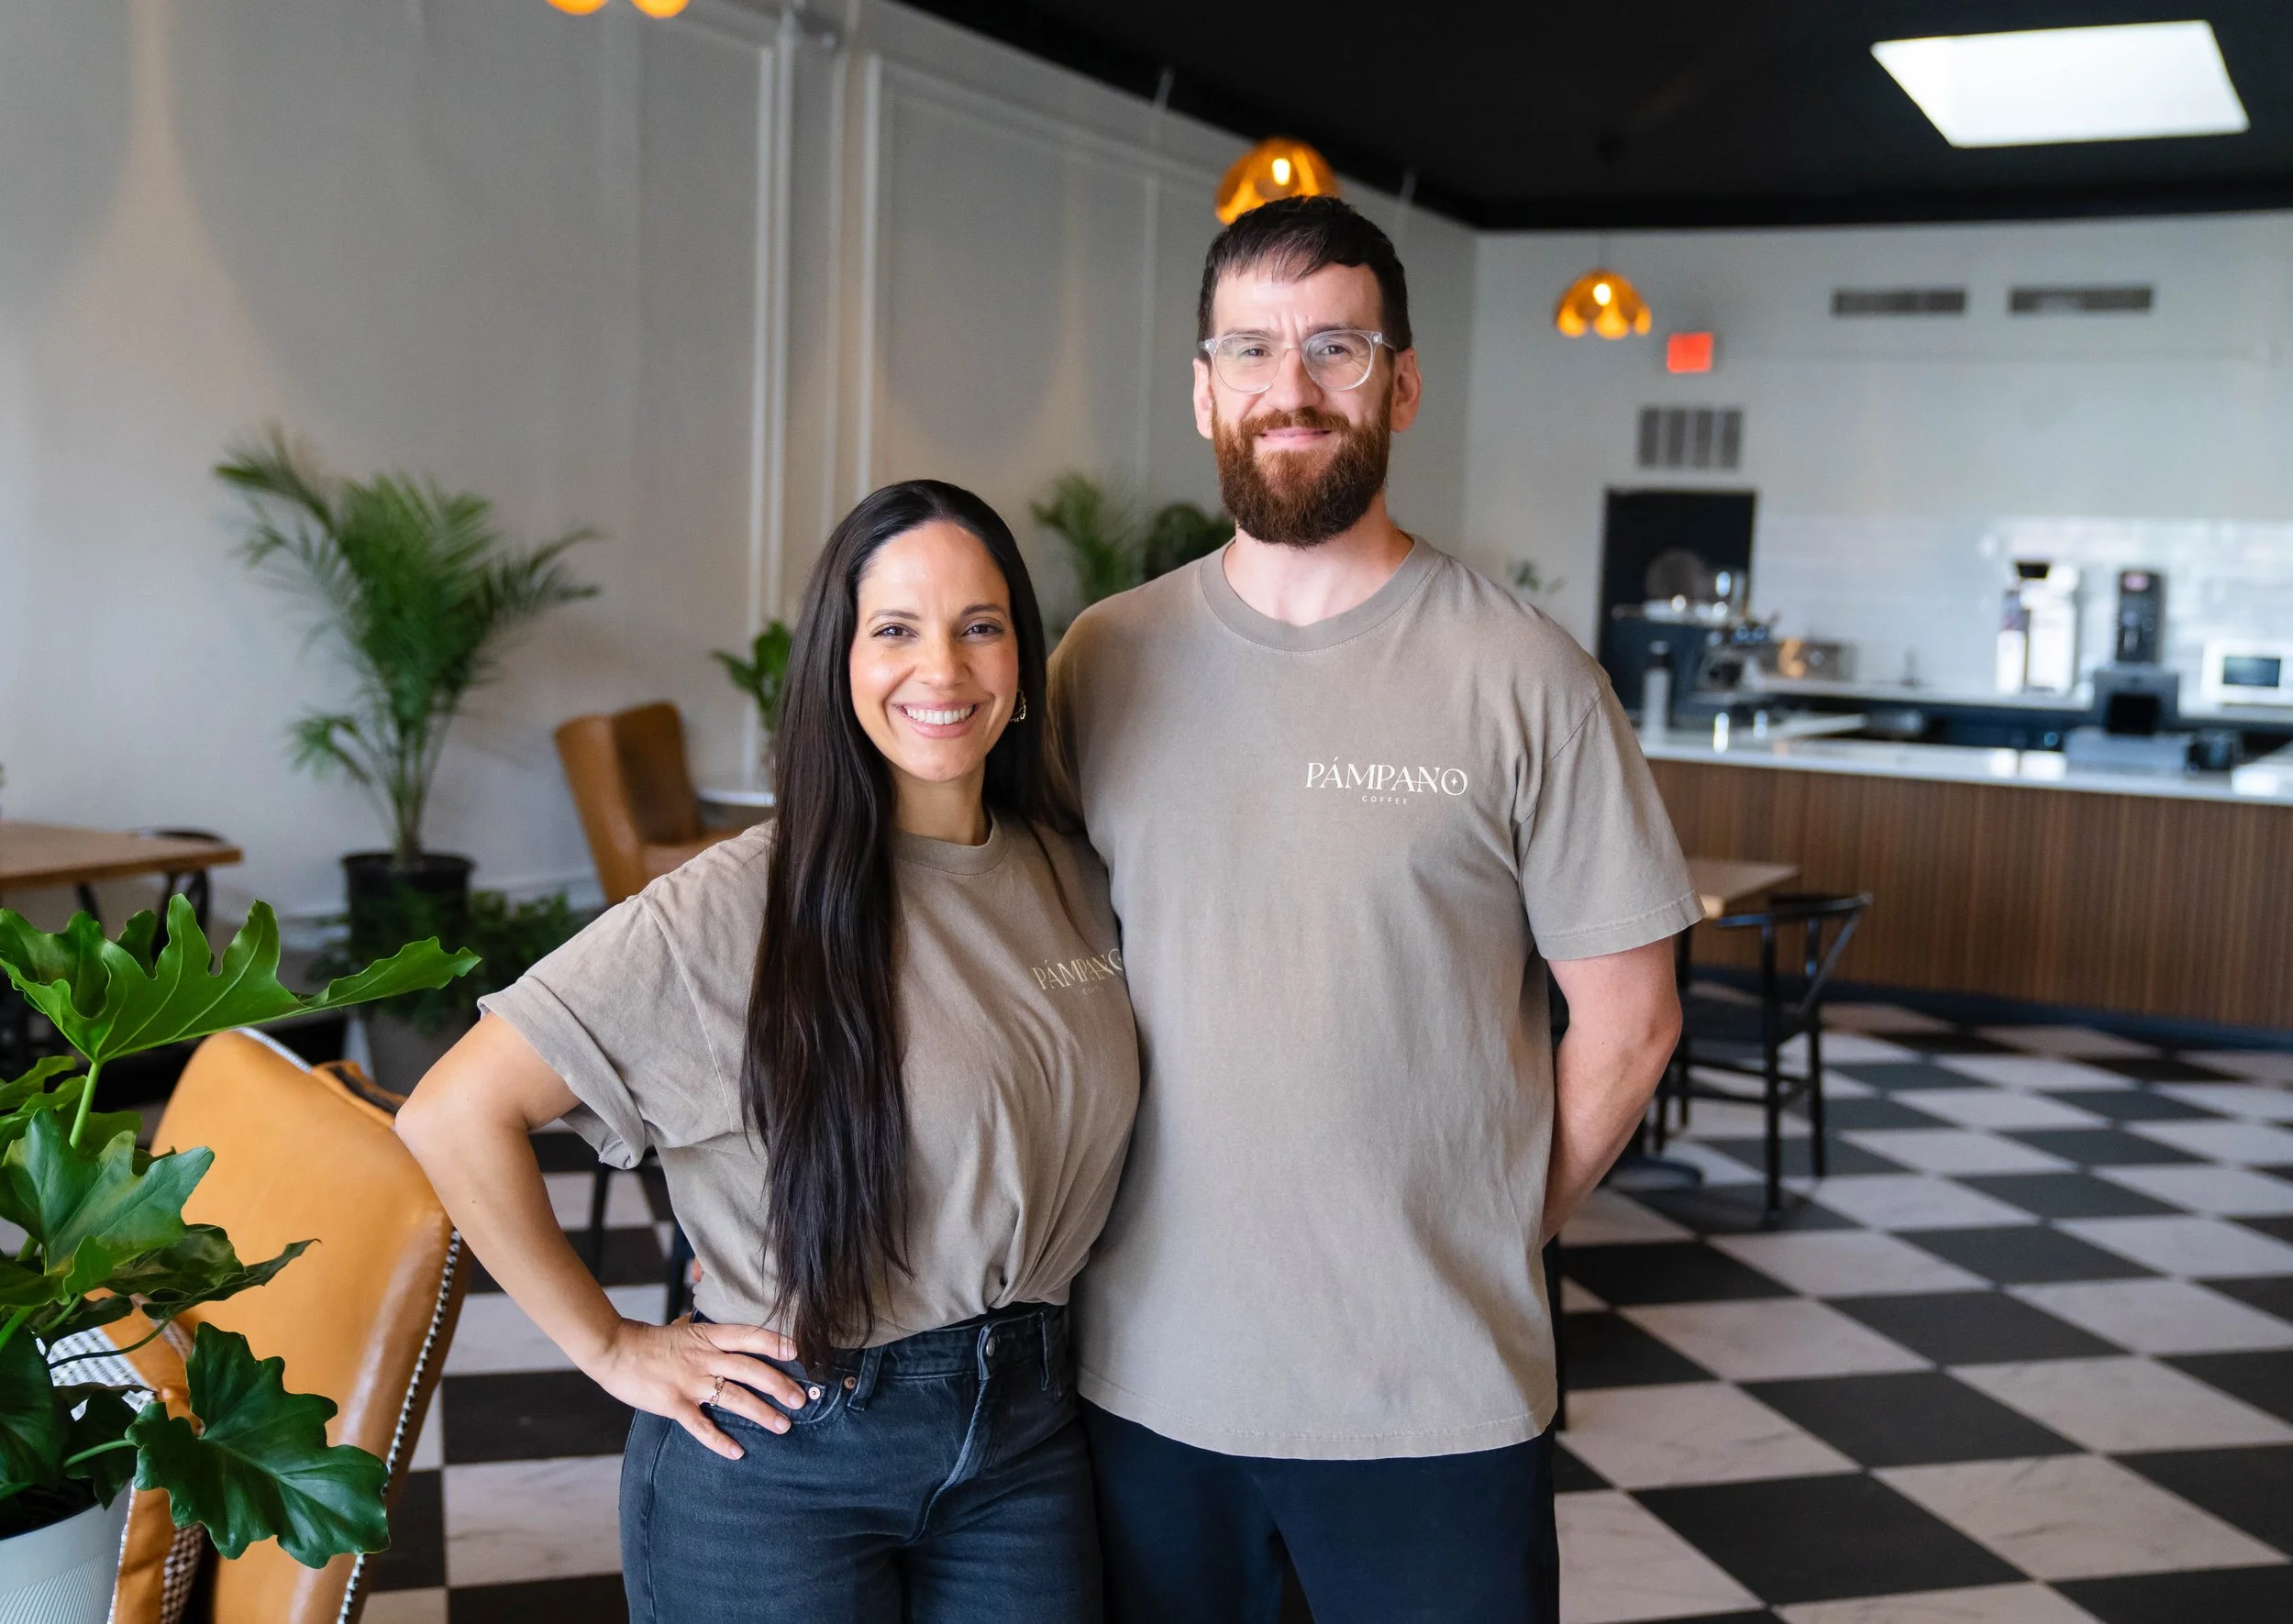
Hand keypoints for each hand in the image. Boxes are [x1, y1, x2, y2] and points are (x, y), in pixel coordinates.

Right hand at [584, 1315, 809, 1458]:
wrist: (613, 1350)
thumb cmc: (647, 1340)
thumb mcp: (681, 1329)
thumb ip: (700, 1331)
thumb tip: (708, 1326)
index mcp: (708, 1337)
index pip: (749, 1336)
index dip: (775, 1342)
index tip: (798, 1350)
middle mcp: (704, 1358)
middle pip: (750, 1369)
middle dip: (778, 1384)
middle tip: (800, 1399)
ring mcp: (690, 1381)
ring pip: (734, 1397)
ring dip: (761, 1412)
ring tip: (783, 1425)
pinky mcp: (674, 1404)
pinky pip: (701, 1425)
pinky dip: (719, 1440)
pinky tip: (737, 1452)